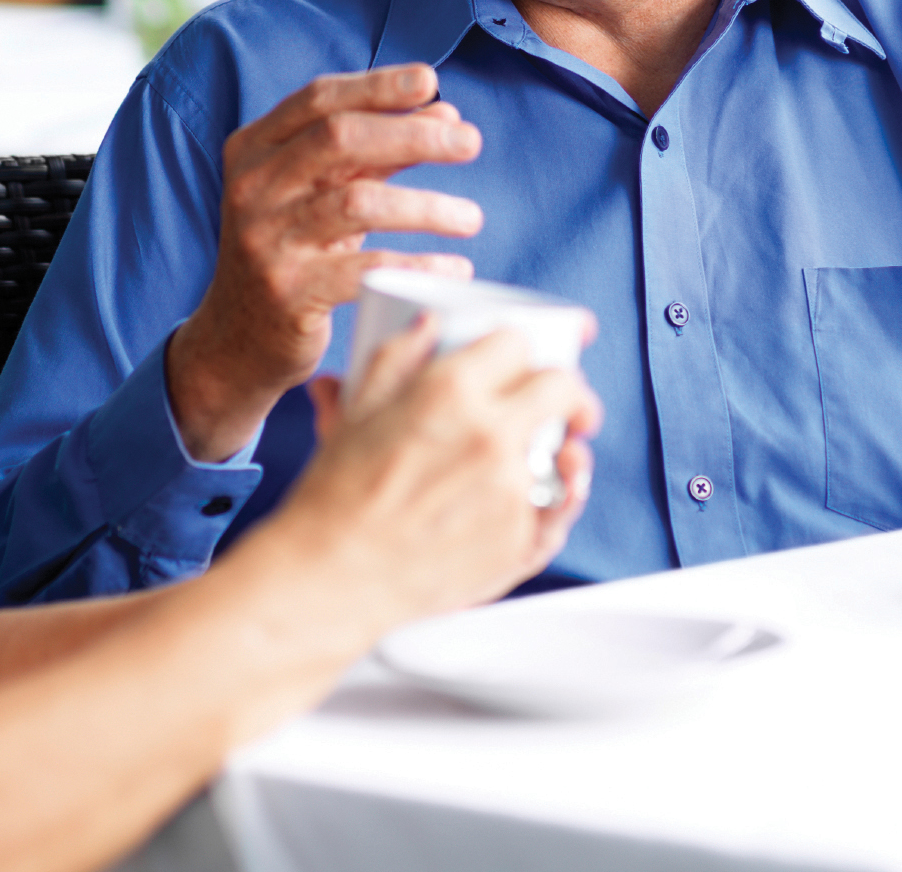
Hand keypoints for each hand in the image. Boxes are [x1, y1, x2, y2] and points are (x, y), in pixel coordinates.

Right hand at [166, 64, 483, 460]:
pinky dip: (418, 264)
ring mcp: (266, 240)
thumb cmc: (293, 249)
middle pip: (340, 139)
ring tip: (472, 217)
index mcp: (254, 149)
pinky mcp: (288, 292)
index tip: (430, 80)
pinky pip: (365, 269)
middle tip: (472, 144)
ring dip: (426, 206)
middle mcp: (252, 187)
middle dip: (413, 135)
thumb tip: (447, 116)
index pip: (319, 99)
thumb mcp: (322, 192)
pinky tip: (455, 268)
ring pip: (358, 202)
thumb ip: (378, 152)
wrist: (236, 338)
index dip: (377, 86)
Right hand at [271, 319, 600, 630]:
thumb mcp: (359, 410)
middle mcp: (490, 435)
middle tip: (565, 402)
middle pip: (563, 389)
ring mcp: (511, 491)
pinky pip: (558, 510)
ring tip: (559, 454)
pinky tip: (552, 495)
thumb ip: (397, 357)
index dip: (522, 347)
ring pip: (567, 452)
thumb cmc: (337, 497)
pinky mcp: (520, 541)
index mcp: (450, 392)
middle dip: (569, 390)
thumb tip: (428, 323)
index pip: (517, 343)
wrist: (332, 577)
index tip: (524, 360)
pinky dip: (557, 501)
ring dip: (564, 448)